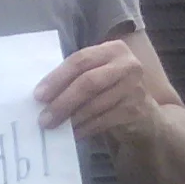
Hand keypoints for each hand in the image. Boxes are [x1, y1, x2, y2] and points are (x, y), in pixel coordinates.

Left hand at [33, 37, 156, 140]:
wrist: (146, 114)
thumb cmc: (112, 90)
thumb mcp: (98, 74)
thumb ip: (76, 76)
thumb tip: (42, 94)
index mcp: (114, 49)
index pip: (80, 60)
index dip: (57, 78)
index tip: (38, 95)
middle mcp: (128, 65)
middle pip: (88, 82)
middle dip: (62, 101)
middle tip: (44, 118)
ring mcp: (135, 88)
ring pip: (94, 105)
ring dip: (71, 118)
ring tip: (54, 127)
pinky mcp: (136, 110)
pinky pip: (103, 121)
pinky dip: (84, 128)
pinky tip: (72, 134)